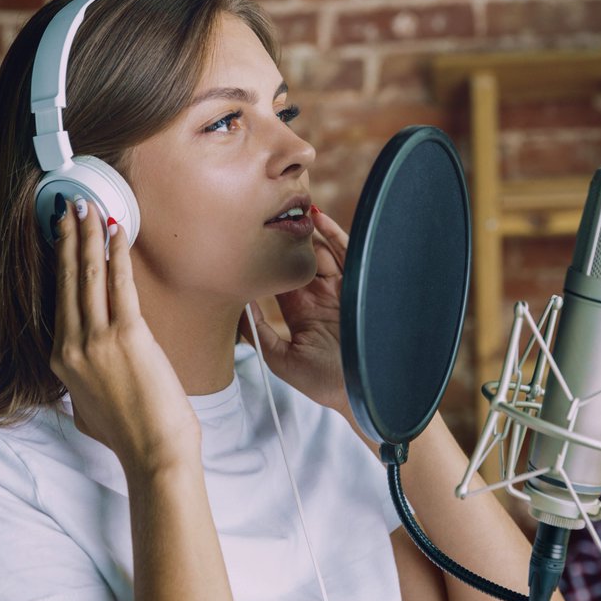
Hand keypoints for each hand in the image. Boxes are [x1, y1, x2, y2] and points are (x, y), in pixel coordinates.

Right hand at [50, 196, 200, 475]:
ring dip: (87, 236)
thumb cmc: (130, 435)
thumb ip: (82, 383)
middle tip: (67, 206)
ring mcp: (96, 341)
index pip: (58, 299)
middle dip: (68, 238)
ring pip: (87, 275)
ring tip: (86, 206)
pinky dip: (117, 254)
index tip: (61, 236)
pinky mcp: (127, 337)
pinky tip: (115, 232)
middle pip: (67, 280)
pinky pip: (119, 285)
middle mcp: (71, 347)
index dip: (59, 263)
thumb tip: (86, 371)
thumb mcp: (88, 408)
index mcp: (60, 361)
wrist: (154, 454)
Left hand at [238, 207, 354, 417]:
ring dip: (307, 231)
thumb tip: (237, 304)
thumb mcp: (280, 358)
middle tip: (268, 216)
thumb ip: (259, 331)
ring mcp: (341, 288)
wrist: (363, 390)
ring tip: (288, 210)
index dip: (267, 259)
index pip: (280, 277)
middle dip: (286, 239)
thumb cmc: (324, 382)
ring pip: (322, 251)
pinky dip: (333, 233)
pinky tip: (317, 217)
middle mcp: (321, 296)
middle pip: (301, 258)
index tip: (248, 240)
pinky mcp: (359, 285)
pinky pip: (347, 253)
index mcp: (302, 311)